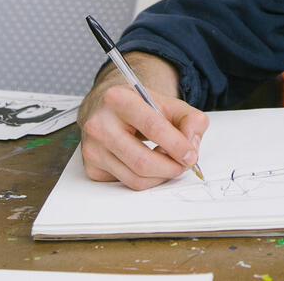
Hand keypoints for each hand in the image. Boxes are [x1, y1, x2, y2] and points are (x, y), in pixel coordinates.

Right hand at [77, 52, 209, 189]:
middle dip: (171, 167)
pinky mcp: (91, 167)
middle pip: (142, 161)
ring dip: (160, 176)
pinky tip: (150, 163)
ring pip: (135, 178)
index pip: (153, 127)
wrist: (106, 108)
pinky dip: (146, 179)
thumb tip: (192, 144)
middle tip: (184, 164)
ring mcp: (92, 148)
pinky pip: (126, 183)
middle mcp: (99, 124)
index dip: (177, 145)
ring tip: (169, 162)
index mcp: (119, 99)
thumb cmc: (138, 105)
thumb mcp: (168, 103)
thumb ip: (190, 119)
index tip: (191, 155)